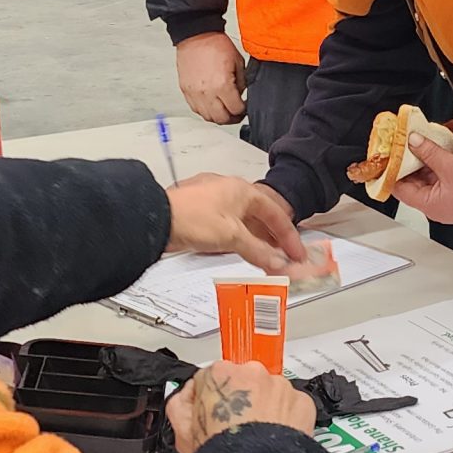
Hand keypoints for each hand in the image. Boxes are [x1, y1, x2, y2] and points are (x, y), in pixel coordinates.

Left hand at [165, 172, 312, 275]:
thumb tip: (277, 262)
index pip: (276, 214)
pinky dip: (239, 241)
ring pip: (244, 223)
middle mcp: (229, 192)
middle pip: (260, 217)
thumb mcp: (232, 237)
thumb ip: (259, 251)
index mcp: (242, 190)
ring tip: (265, 259)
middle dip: (274, 239)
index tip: (296, 253)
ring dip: (256, 241)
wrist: (156, 220)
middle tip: (283, 257)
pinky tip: (240, 252)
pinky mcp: (200, 214)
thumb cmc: (190, 217)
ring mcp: (213, 202)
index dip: (289, 236)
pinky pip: (228, 228)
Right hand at [167, 360, 316, 452]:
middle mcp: (252, 372)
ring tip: (258, 437)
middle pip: (245, 381)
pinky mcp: (302, 402)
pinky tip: (275, 438)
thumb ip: (181, 403)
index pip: (214, 377)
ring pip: (272, 392)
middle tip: (238, 428)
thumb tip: (188, 395)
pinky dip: (287, 419)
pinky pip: (293, 406)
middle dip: (243, 400)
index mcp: (220, 374)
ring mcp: (280, 386)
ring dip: (267, 409)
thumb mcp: (182, 431)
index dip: (214, 399)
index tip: (217, 415)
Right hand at [176, 32, 248, 124]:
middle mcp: (206, 92)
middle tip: (236, 113)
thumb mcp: (238, 62)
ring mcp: (194, 93)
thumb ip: (242, 82)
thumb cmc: (215, 44)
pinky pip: (195, 109)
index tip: (244, 107)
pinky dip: (205, 110)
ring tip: (224, 110)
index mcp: (222, 84)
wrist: (196, 34)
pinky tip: (211, 105)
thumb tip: (241, 95)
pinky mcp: (185, 90)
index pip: (236, 109)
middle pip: (221, 119)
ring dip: (217, 116)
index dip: (243, 110)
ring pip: (207, 117)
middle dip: (232, 118)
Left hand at [391, 133, 452, 223]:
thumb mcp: (452, 167)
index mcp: (430, 205)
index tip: (388, 153)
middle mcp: (436, 205)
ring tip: (420, 142)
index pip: (399, 188)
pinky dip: (437, 163)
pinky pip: (441, 176)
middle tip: (403, 143)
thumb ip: (430, 152)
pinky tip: (438, 149)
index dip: (391, 170)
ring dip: (424, 160)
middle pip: (412, 182)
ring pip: (427, 177)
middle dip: (408, 161)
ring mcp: (447, 199)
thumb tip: (413, 142)